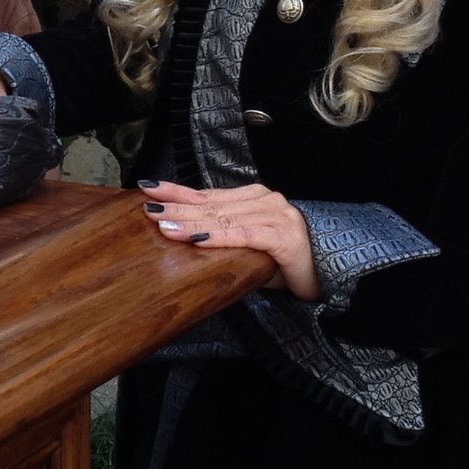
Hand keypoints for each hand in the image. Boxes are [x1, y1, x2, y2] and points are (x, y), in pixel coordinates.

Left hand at [139, 180, 319, 300]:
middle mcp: (266, 201)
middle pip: (212, 205)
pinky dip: (219, 237)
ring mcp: (276, 216)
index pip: (208, 194)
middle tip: (147, 209)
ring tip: (164, 224)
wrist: (321, 279)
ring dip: (192, 223)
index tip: (149, 188)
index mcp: (254, 199)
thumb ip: (220, 236)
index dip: (178, 192)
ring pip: (224, 218)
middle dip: (176, 207)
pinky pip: (244, 235)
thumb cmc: (280, 263)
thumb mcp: (245, 247)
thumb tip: (180, 236)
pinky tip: (197, 239)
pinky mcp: (283, 236)